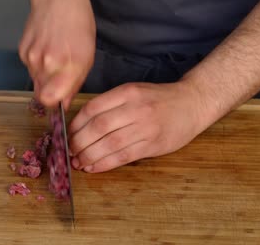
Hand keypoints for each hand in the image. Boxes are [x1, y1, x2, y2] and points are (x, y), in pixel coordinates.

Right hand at [19, 0, 95, 107]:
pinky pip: (29, 68)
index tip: (59, 102)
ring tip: (55, 58)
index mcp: (68, 65)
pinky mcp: (22, 52)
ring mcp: (32, 57)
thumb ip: (75, 84)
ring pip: (35, 81)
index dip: (54, 104)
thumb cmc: (77, 24)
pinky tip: (46, 50)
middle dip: (49, 92)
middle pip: (41, 94)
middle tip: (58, 80)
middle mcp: (47, 63)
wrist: (58, 0)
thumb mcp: (87, 56)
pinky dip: (37, 65)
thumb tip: (64, 103)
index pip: (50, 100)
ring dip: (44, 77)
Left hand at [69, 82, 213, 172]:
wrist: (192, 103)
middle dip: (79, 142)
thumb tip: (82, 124)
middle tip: (69, 151)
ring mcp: (145, 127)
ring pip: (110, 144)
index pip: (93, 108)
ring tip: (78, 163)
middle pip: (99, 128)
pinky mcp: (153, 145)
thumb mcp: (133, 91)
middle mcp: (135, 109)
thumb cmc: (159, 99)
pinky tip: (94, 167)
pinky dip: (105, 164)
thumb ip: (110, 104)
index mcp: (127, 92)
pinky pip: (123, 157)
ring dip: (89, 156)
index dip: (76, 124)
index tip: (67, 134)